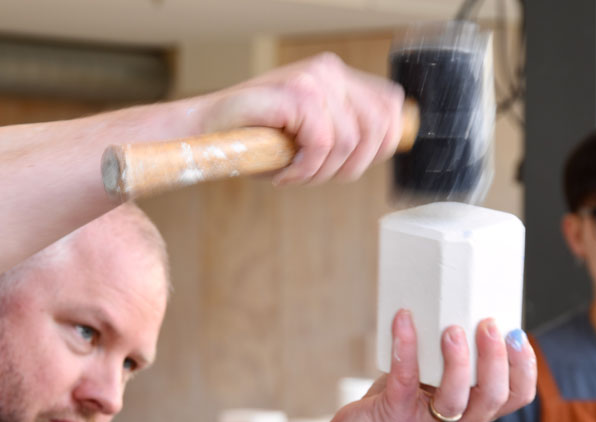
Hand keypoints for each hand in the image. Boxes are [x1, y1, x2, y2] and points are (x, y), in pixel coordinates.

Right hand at [197, 52, 405, 185]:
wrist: (206, 130)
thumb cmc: (254, 138)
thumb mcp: (310, 136)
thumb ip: (346, 135)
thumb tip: (385, 146)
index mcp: (338, 77)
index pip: (389, 107)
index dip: (382, 145)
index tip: (350, 166)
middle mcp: (330, 72)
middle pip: (380, 127)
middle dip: (352, 166)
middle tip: (316, 176)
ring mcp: (316, 79)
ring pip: (351, 141)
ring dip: (323, 172)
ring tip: (295, 174)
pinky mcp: (298, 93)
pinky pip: (323, 145)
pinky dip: (305, 170)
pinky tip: (285, 173)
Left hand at [315, 309, 536, 421]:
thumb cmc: (399, 410)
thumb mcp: (433, 391)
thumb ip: (449, 365)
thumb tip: (456, 309)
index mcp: (473, 414)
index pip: (515, 398)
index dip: (525, 368)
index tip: (518, 335)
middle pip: (493, 398)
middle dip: (497, 359)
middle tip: (489, 325)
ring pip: (456, 400)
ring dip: (458, 362)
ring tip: (452, 329)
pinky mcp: (395, 416)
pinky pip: (405, 380)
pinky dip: (406, 348)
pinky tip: (403, 321)